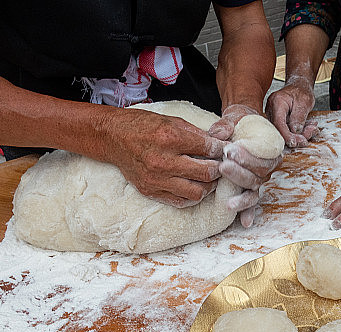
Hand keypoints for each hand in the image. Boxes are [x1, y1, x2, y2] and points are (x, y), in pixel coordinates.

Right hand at [103, 108, 226, 206]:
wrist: (114, 138)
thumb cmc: (145, 126)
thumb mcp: (173, 121)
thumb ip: (200, 131)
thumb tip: (227, 135)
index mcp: (170, 138)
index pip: (208, 148)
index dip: (222, 150)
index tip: (226, 151)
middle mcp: (163, 161)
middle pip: (207, 173)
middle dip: (219, 169)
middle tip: (221, 165)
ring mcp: (156, 179)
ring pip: (197, 192)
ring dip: (208, 186)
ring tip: (208, 177)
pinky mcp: (150, 191)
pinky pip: (180, 201)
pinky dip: (192, 195)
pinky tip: (193, 185)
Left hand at [209, 104, 282, 227]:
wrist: (240, 125)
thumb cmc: (239, 123)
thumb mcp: (233, 118)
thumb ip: (226, 125)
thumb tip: (218, 134)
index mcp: (268, 150)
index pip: (263, 158)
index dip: (248, 157)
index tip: (230, 150)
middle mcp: (267, 169)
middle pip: (258, 176)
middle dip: (240, 174)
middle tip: (223, 167)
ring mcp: (258, 181)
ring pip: (253, 191)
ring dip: (242, 199)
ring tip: (228, 204)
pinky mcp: (249, 189)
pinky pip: (251, 203)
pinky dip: (249, 213)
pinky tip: (244, 223)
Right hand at [265, 75, 317, 147]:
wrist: (299, 86)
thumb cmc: (302, 91)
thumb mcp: (304, 102)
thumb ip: (299, 117)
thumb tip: (295, 131)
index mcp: (277, 101)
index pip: (278, 123)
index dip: (286, 135)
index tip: (295, 143)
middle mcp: (271, 109)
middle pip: (279, 129)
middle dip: (294, 136)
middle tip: (307, 139)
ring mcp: (272, 115)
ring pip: (283, 131)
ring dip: (299, 134)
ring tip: (312, 129)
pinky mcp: (277, 120)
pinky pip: (286, 129)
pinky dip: (298, 131)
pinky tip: (308, 128)